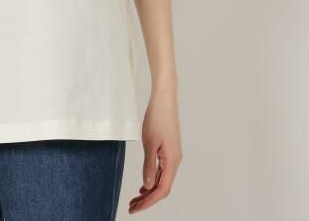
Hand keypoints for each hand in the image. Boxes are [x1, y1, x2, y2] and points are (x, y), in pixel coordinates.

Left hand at [129, 88, 182, 213]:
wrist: (164, 100)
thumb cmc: (157, 118)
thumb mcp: (149, 143)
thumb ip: (149, 165)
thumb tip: (147, 185)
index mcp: (172, 161)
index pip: (162, 190)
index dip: (149, 201)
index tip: (135, 208)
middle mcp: (175, 161)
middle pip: (163, 187)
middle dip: (148, 199)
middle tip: (132, 206)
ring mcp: (173, 156)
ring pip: (162, 179)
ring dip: (150, 190)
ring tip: (136, 198)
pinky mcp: (169, 150)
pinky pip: (162, 171)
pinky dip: (153, 179)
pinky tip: (144, 183)